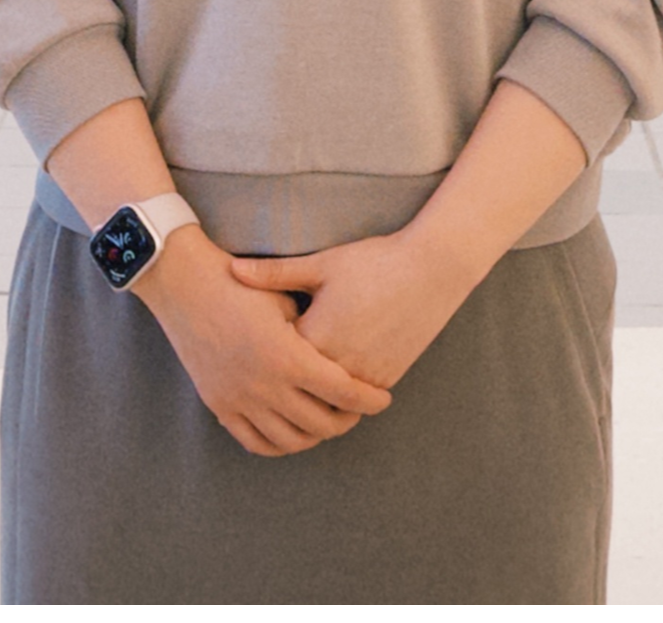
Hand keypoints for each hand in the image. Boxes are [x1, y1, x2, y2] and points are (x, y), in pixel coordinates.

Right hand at [130, 227, 393, 457]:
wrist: (182, 281)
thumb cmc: (239, 283)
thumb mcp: (285, 302)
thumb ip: (314, 336)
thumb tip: (343, 360)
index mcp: (288, 357)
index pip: (345, 394)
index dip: (371, 400)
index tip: (382, 398)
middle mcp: (265, 385)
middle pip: (323, 424)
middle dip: (348, 419)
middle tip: (355, 409)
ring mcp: (239, 398)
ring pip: (292, 440)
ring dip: (316, 435)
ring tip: (324, 419)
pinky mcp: (218, 403)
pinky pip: (255, 442)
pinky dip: (280, 443)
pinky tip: (291, 429)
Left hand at [227, 230, 480, 391]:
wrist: (431, 270)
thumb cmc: (372, 262)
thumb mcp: (320, 265)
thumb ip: (274, 274)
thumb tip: (231, 270)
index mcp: (318, 335)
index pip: (277, 360)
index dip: (261, 353)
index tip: (245, 345)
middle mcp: (342, 363)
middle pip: (299, 386)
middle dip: (282, 381)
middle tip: (257, 378)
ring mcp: (368, 374)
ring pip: (329, 400)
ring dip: (311, 395)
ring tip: (288, 389)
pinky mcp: (388, 377)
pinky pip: (356, 400)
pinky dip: (340, 397)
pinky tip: (325, 388)